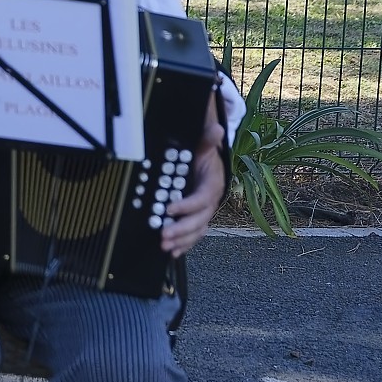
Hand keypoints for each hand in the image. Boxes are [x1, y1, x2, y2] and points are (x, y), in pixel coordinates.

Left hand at [160, 94, 225, 256]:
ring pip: (196, 230)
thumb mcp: (204, 146)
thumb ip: (207, 140)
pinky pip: (193, 234)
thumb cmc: (203, 155)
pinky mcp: (196, 218)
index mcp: (213, 185)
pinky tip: (172, 252)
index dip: (187, 205)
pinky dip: (184, 244)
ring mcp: (204, 212)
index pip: (202, 198)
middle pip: (199, 220)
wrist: (207, 162)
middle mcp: (210, 201)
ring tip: (165, 246)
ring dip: (181, 240)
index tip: (169, 208)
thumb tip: (217, 129)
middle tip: (163, 235)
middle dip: (181, 229)